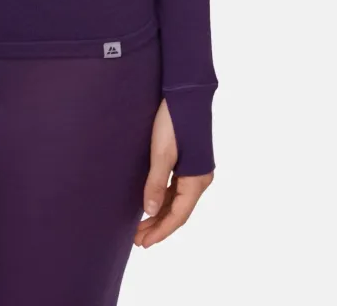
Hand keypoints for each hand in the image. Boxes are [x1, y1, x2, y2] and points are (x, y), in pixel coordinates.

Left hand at [134, 97, 213, 246]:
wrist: (185, 93)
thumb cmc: (174, 120)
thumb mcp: (161, 152)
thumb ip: (155, 182)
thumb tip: (149, 211)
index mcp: (197, 180)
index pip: (178, 215)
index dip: (161, 231)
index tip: (144, 243)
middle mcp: (199, 179)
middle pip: (178, 211)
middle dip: (158, 226)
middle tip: (138, 239)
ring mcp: (194, 170)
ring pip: (176, 200)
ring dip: (159, 214)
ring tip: (140, 226)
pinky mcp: (188, 161)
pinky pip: (175, 188)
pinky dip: (163, 199)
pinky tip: (150, 203)